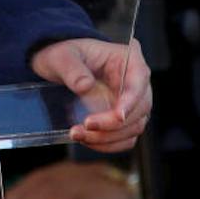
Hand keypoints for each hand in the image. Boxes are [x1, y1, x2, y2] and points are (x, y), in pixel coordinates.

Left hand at [30, 37, 150, 150]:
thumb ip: (72, 69)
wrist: (59, 68)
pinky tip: (87, 140)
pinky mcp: (124, 119)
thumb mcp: (62, 56)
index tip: (117, 116)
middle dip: (114, 124)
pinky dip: (108, 144)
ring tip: (79, 135)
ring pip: (134, 128)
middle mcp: (136, 82)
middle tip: (86, 126)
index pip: (140, 80)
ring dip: (108, 137)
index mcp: (129, 59)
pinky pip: (125, 138)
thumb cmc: (65, 55)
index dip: (132, 101)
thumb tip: (85, 86)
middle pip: (140, 109)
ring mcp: (133, 103)